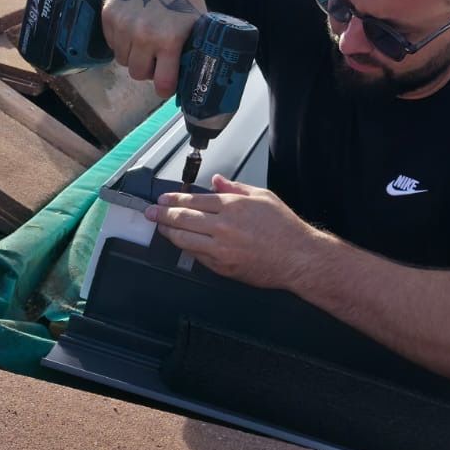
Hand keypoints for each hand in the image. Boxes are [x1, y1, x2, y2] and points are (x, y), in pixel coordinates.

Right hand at [102, 0, 206, 95]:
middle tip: (156, 59)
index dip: (165, 87)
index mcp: (169, 39)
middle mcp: (143, 35)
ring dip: (133, 56)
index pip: (162, 82)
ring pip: (123, 60)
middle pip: (138, 74)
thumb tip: (197, 74)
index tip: (167, 85)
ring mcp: (123, 25)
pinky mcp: (108, 16)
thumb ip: (192, 47)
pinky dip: (121, 42)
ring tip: (145, 41)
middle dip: (147, 70)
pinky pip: (112, 44)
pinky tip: (133, 28)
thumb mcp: (197, 19)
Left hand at [144, 176, 317, 287]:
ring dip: (169, 232)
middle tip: (151, 212)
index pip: (193, 200)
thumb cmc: (285, 228)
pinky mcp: (222, 267)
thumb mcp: (263, 197)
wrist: (298, 258)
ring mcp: (221, 249)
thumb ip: (236, 188)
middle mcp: (223, 227)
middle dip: (162, 214)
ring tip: (160, 226)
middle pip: (183, 219)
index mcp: (233, 206)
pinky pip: (197, 256)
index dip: (174, 199)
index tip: (164, 199)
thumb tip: (217, 182)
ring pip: (184, 239)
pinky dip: (187, 248)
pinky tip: (182, 243)